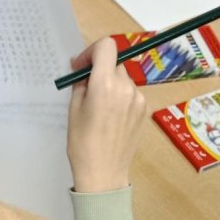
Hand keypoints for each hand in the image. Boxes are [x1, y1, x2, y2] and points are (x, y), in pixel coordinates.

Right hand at [66, 38, 145, 192]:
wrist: (103, 173)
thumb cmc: (83, 143)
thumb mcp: (74, 109)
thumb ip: (81, 83)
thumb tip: (84, 70)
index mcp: (105, 84)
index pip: (106, 46)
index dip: (91, 52)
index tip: (82, 67)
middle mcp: (126, 87)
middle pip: (114, 64)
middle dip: (100, 70)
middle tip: (86, 88)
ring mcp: (139, 99)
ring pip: (123, 79)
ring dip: (111, 84)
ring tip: (100, 107)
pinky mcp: (145, 110)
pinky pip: (131, 93)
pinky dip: (121, 97)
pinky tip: (112, 117)